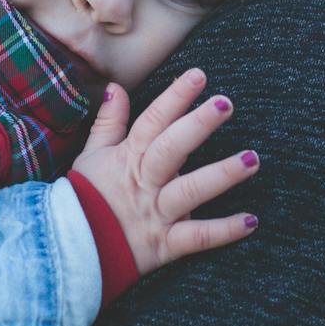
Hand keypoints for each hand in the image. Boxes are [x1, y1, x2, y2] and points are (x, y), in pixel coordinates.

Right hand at [71, 68, 260, 277]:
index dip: (174, 97)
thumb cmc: (86, 198)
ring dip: (222, 175)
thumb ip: (108, 122)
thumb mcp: (91, 156)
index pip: (152, 122)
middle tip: (225, 104)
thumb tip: (116, 88)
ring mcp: (156, 213)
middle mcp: (145, 183)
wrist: (72, 249)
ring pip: (190, 191)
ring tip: (251, 159)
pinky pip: (197, 237)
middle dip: (198, 125)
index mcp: (129, 158)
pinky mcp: (165, 245)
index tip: (198, 76)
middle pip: (171, 149)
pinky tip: (251, 221)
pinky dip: (224, 231)